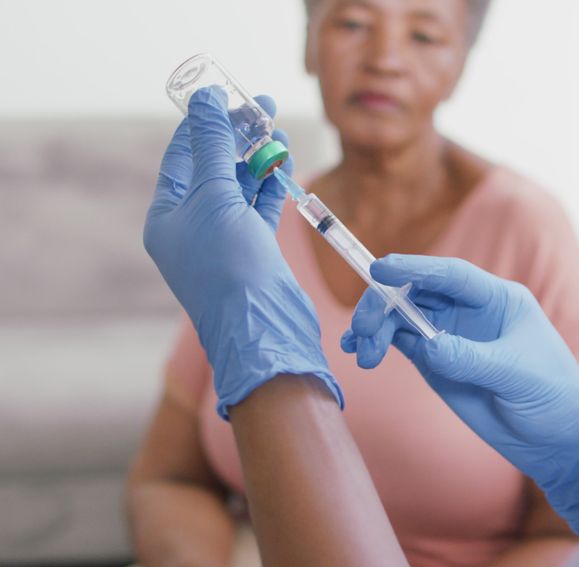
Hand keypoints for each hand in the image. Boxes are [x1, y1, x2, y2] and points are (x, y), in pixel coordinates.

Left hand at [144, 86, 341, 418]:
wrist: (263, 328)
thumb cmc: (229, 267)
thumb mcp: (215, 198)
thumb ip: (213, 147)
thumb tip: (206, 101)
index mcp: (167, 216)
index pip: (183, 156)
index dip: (206, 124)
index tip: (230, 97)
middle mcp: (191, 227)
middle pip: (213, 167)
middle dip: (238, 136)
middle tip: (263, 106)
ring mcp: (224, 241)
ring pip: (239, 187)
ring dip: (257, 158)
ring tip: (278, 131)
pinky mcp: (254, 252)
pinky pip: (258, 209)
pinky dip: (270, 186)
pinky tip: (282, 164)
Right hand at [340, 255, 578, 534]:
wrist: (559, 441)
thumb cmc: (554, 397)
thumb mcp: (516, 375)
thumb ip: (470, 359)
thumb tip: (425, 346)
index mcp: (499, 300)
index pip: (452, 275)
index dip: (415, 269)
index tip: (380, 269)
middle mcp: (472, 312)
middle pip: (418, 293)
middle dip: (385, 303)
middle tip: (363, 328)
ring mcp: (452, 336)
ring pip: (403, 317)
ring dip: (376, 326)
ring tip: (362, 352)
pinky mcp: (438, 363)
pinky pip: (401, 343)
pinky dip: (379, 344)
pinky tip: (363, 353)